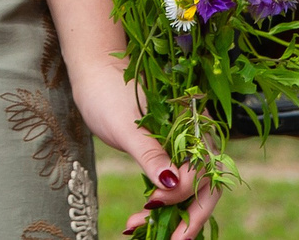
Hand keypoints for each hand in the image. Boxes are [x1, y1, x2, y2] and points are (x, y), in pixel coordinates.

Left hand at [74, 70, 218, 234]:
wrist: (92, 73)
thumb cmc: (107, 92)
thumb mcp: (126, 126)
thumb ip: (150, 154)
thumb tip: (174, 184)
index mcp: (192, 126)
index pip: (202, 172)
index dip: (181, 194)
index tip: (151, 203)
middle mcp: (193, 138)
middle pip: (206, 186)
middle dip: (190, 217)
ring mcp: (181, 147)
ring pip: (189, 190)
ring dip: (172, 214)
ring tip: (142, 230)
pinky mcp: (165, 153)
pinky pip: (172, 185)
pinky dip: (161, 205)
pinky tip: (141, 218)